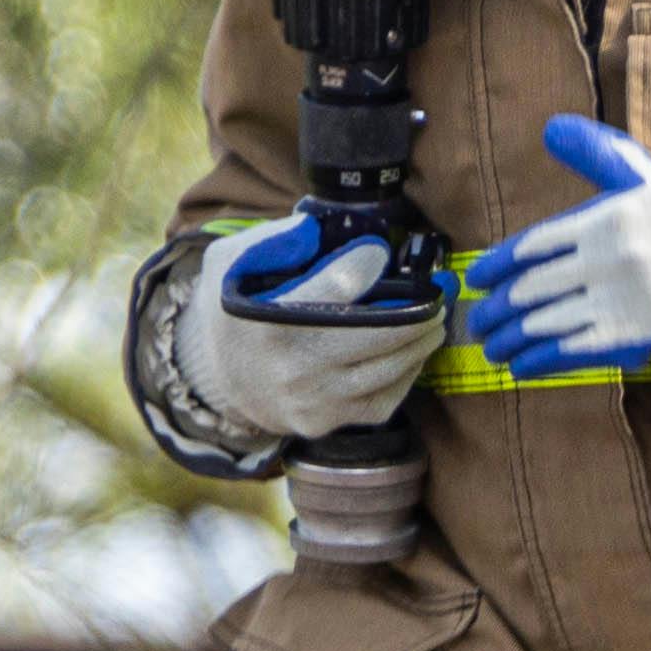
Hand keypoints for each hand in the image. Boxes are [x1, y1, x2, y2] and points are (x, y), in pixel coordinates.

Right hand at [179, 220, 431, 445]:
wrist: (215, 378)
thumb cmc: (233, 309)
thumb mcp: (232, 262)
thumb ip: (275, 241)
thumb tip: (324, 228)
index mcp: (269, 320)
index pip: (337, 288)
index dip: (366, 264)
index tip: (379, 253)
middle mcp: (292, 365)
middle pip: (376, 334)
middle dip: (416, 313)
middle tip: (435, 298)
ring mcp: (310, 400)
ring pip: (386, 369)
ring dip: (420, 344)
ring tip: (433, 324)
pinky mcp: (322, 422)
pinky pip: (381, 401)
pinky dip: (405, 377)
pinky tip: (411, 357)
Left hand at [460, 115, 650, 372]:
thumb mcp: (642, 176)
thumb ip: (595, 153)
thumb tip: (550, 128)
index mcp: (603, 219)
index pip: (533, 245)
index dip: (498, 266)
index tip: (477, 280)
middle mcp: (606, 259)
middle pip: (532, 288)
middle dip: (496, 309)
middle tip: (476, 320)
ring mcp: (619, 299)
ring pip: (546, 322)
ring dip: (510, 338)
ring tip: (491, 346)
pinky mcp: (634, 333)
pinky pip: (574, 350)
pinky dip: (540, 359)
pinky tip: (520, 366)